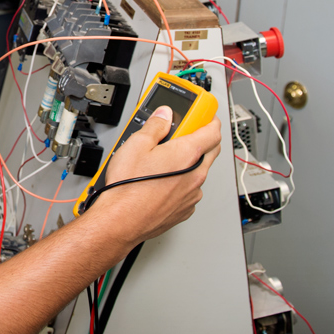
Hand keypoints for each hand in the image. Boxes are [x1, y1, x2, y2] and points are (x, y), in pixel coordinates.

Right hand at [89, 107, 221, 244]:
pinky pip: (189, 190)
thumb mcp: (136, 144)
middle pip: (210, 150)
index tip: (203, 113)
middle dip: (202, 138)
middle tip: (183, 132)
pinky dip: (181, 182)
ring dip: (189, 163)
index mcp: (188, 154)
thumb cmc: (128, 187)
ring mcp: (192, 194)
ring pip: (198, 171)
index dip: (209, 118)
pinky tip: (161, 181)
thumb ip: (155, 125)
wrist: (121, 221)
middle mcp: (196, 174)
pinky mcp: (184, 209)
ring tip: (164, 160)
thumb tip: (164, 115)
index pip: (213, 130)